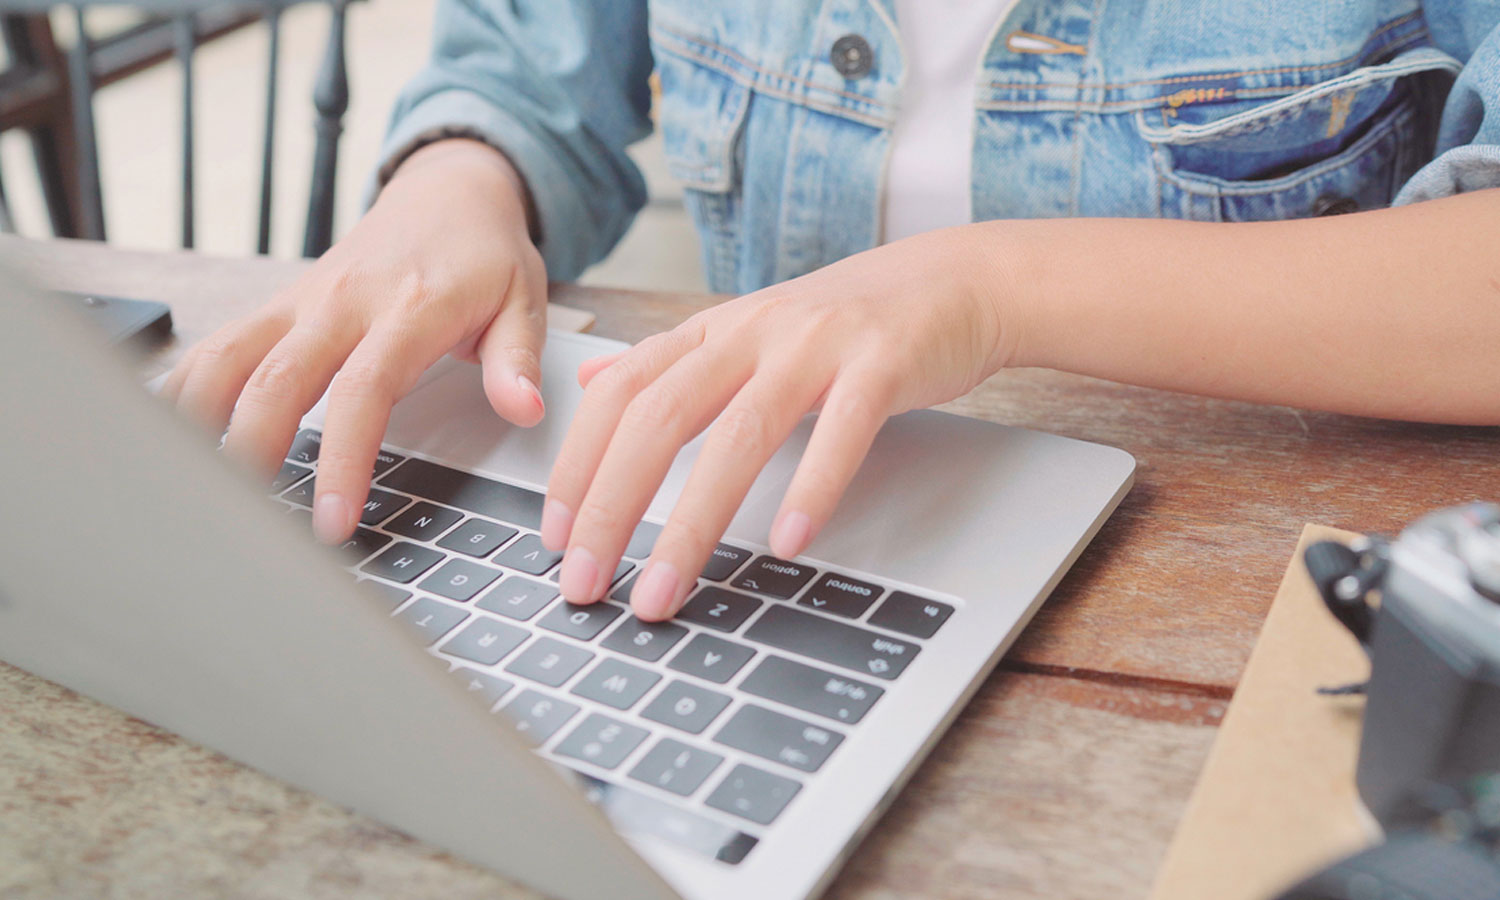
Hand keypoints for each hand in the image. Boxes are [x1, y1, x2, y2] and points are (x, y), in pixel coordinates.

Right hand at [161, 139, 548, 543]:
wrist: (448, 191)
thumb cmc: (486, 254)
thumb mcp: (524, 300)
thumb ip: (519, 360)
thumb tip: (526, 410)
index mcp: (407, 308)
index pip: (363, 391)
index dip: (342, 460)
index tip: (332, 522)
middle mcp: (342, 302)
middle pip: (277, 381)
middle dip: (254, 455)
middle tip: (249, 526)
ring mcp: (302, 300)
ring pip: (230, 358)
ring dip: (201, 420)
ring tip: (186, 486)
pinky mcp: (280, 303)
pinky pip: (220, 343)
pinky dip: (187, 383)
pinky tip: (165, 426)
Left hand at [540, 227, 1016, 619]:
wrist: (953, 280)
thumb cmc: (846, 321)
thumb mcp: (745, 328)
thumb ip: (670, 359)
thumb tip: (593, 379)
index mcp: (713, 330)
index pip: (620, 393)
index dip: (577, 463)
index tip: (554, 536)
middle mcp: (753, 332)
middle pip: (660, 418)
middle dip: (611, 506)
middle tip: (586, 582)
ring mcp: (817, 345)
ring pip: (739, 436)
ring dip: (692, 524)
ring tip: (665, 591)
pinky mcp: (882, 363)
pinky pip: (841, 432)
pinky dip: (811, 490)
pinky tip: (786, 544)